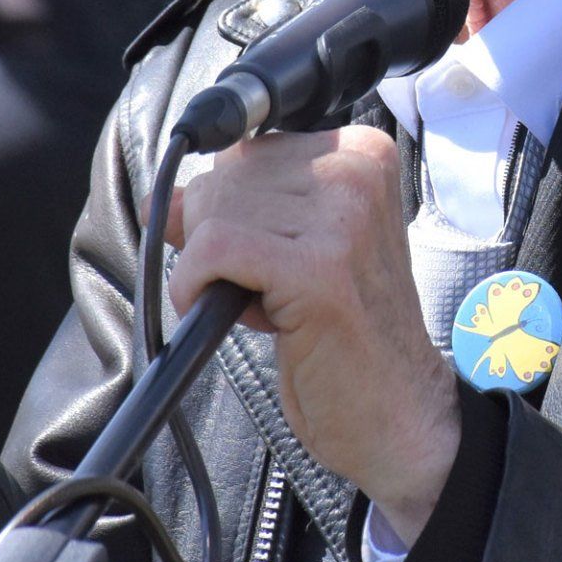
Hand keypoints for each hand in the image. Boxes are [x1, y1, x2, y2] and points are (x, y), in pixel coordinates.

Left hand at [168, 126, 458, 543]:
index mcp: (362, 154)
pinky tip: (236, 314)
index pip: (248, 150)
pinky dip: (197, 287)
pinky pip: (211, 251)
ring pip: (212, 213)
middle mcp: (357, 172)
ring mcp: (342, 217)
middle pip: (226, 176)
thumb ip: (235, 211)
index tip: (267, 253)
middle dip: (222, 238)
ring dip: (216, 272)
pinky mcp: (316, 267)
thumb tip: (162, 200)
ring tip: (274, 304)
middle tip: (272, 287)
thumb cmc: (347, 335)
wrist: (398, 411)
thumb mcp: (293, 250)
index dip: (234, 208)